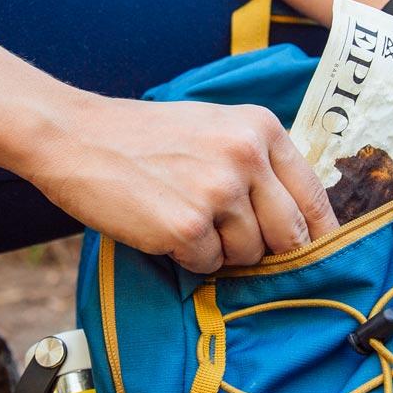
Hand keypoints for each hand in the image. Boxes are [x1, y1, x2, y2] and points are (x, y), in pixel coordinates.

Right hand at [26, 95, 338, 272]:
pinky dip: (189, 258)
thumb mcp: (214, 127)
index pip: (314, 196)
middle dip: (267, 249)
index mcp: (261, 128)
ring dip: (222, 251)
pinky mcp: (187, 226)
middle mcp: (247, 156)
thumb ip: (257, 162)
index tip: (314, 254)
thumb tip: (297, 220)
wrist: (76, 137)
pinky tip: (163, 227)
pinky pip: (209, 265)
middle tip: (232, 240)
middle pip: (290, 234)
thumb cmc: (143, 136)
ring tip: (186, 219)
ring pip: (250, 254)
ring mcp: (218, 191)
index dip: (317, 234)